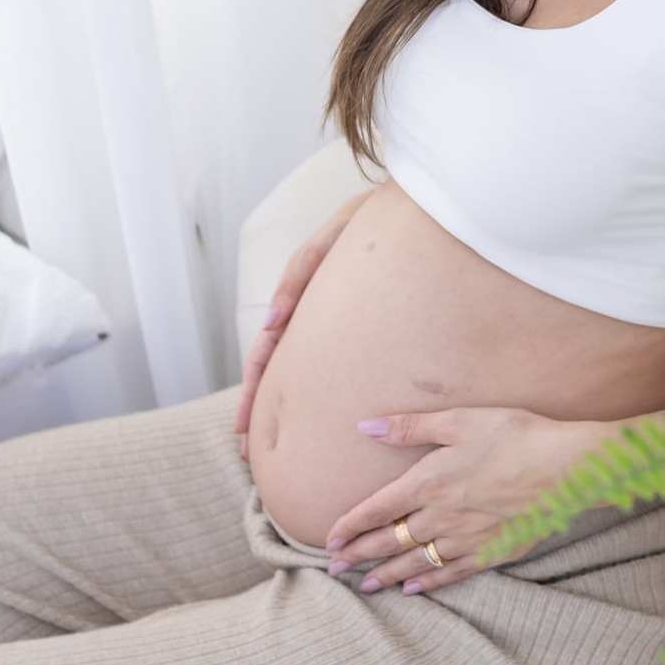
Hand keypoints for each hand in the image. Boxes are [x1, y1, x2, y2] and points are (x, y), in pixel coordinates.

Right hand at [233, 190, 372, 458]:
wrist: (420, 211)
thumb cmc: (374, 219)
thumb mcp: (335, 234)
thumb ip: (303, 269)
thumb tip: (273, 323)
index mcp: (299, 298)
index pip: (266, 354)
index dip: (254, 392)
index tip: (244, 429)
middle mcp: (312, 317)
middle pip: (279, 373)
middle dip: (263, 412)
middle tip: (251, 454)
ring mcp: (334, 326)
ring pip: (304, 375)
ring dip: (287, 410)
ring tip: (276, 449)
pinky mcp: (362, 330)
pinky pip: (337, 368)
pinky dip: (322, 395)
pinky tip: (324, 420)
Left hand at [323, 405, 603, 594]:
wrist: (563, 468)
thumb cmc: (512, 435)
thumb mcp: (458, 420)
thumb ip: (408, 427)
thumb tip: (365, 427)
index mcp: (427, 483)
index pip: (376, 509)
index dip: (350, 525)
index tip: (329, 540)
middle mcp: (440, 516)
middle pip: (390, 541)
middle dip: (359, 555)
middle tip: (334, 569)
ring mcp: (466, 538)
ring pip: (416, 562)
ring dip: (386, 575)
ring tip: (365, 586)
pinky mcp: (491, 551)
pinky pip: (451, 573)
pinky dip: (429, 582)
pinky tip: (414, 589)